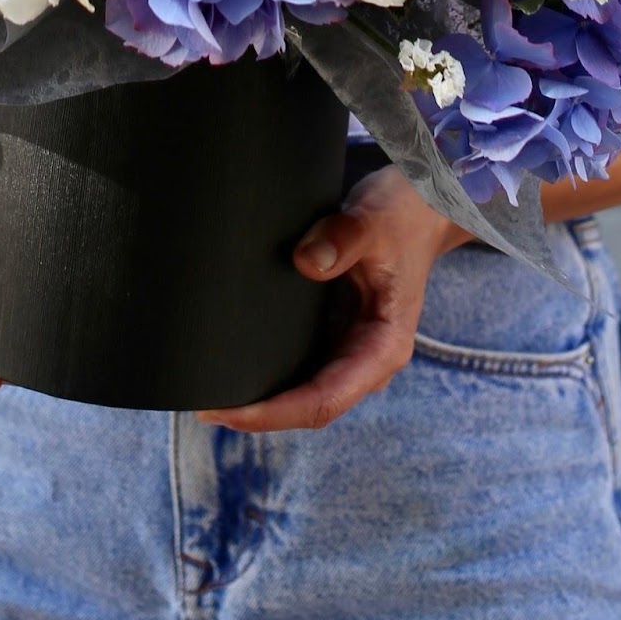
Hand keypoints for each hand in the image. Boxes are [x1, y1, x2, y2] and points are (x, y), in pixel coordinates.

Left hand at [197, 166, 468, 432]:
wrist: (420, 205)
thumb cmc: (402, 214)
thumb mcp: (375, 219)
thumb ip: (344, 237)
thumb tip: (305, 263)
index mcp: (384, 347)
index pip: (325, 399)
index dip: (274, 413)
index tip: (228, 410)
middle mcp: (367, 358)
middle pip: (309, 406)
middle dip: (258, 413)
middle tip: (200, 404)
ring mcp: (351, 349)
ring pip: (302, 392)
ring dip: (261, 398)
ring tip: (206, 390)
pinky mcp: (335, 333)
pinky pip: (300, 366)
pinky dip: (267, 371)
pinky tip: (231, 364)